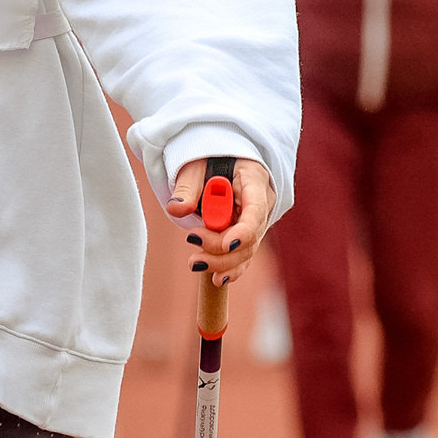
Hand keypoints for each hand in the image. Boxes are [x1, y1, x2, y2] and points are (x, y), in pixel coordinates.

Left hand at [166, 158, 274, 288]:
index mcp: (254, 179)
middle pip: (251, 236)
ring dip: (222, 261)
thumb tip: (177, 208)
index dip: (244, 231)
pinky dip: (229, 268)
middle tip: (193, 244)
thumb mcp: (194, 165)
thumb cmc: (207, 158)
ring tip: (195, 263)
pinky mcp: (245, 234)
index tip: (227, 244)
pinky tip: (216, 279)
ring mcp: (255, 221)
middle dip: (222, 248)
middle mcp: (261, 203)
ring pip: (246, 250)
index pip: (256, 209)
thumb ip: (187, 186)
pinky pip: (242, 255)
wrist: (214, 160)